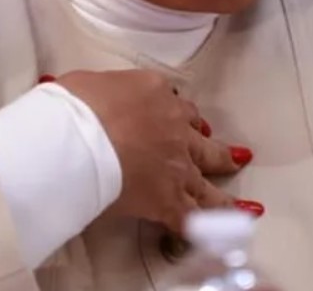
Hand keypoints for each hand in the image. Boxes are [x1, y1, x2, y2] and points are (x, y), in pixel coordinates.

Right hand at [57, 69, 253, 232]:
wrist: (77, 138)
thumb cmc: (74, 107)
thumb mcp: (86, 83)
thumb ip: (101, 91)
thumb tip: (94, 96)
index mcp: (154, 92)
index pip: (175, 103)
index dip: (177, 116)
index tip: (176, 121)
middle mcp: (174, 126)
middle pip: (201, 139)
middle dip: (214, 149)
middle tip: (229, 156)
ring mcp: (177, 164)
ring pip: (206, 179)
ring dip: (221, 190)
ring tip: (238, 201)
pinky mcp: (169, 199)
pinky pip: (194, 215)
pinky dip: (209, 224)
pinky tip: (221, 230)